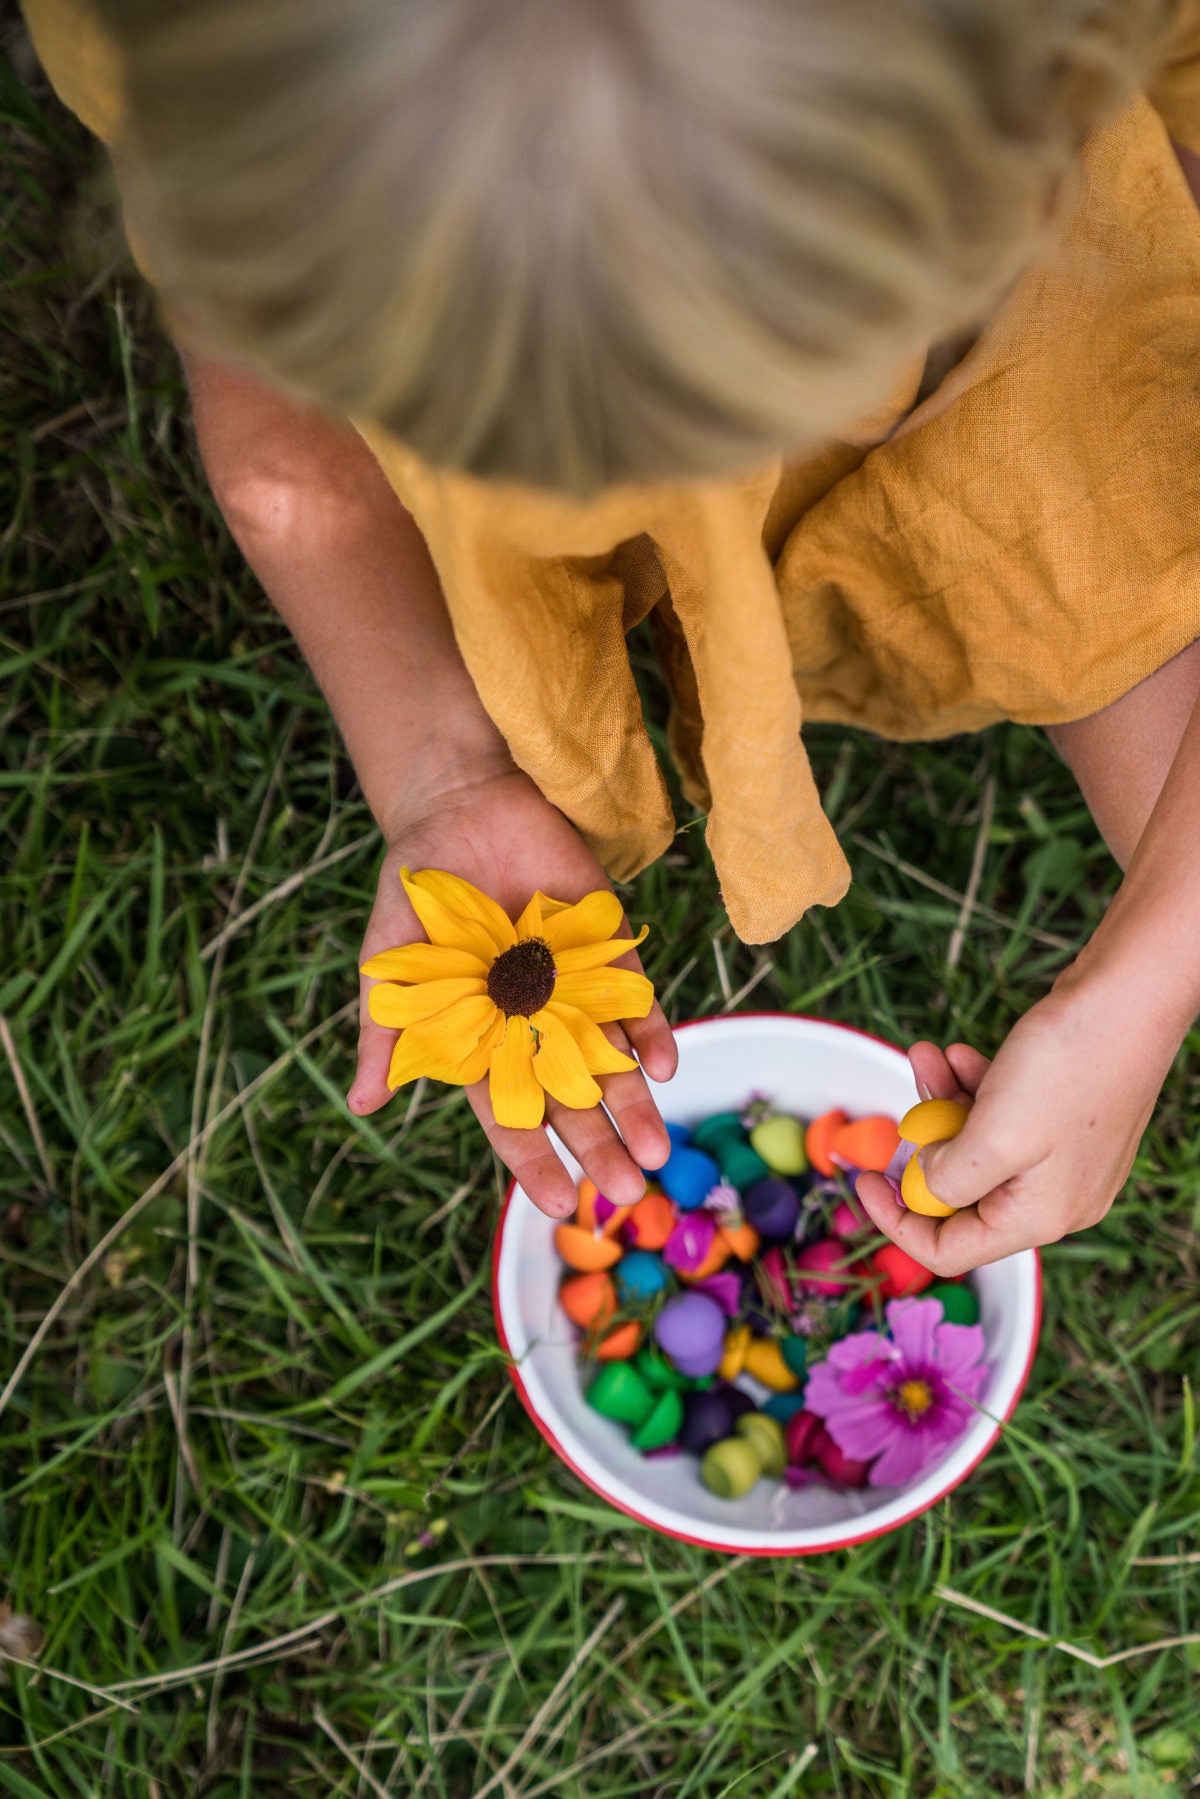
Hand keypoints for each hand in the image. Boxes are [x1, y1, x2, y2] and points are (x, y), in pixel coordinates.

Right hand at [347, 765, 676, 1216]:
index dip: (535, 1160)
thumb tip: (363, 1106)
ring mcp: (575, 988)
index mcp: (484, 1042)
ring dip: (636, 1105)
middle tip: (625, 1190)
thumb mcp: (391, 967)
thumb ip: (387, 1034)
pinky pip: (635, 997)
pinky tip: (664, 1064)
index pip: (511, 1113)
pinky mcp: (608, 947)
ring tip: (657, 1153)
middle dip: (598, 1145)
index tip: (560, 1203)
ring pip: (612, 1060)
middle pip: (572, 1099)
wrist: (461, 807)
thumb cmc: (417, 895)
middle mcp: (535, 1025)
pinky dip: (650, 1030)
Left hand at [854, 977, 1177, 1271]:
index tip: (863, 1177)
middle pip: (960, 1194)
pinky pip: (1000, 1116)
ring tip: (926, 1056)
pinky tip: (961, 1053)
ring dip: (942, 1102)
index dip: (896, 1220)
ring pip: (976, 1144)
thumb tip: (925, 1184)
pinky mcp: (1063, 1118)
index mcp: (1039, 1216)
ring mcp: (1061, 1157)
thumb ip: (948, 1178)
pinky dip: (972, 1087)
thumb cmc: (1069, 1067)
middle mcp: (1054, 1197)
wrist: (1130, 996)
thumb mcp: (993, 1136)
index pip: (949, 1249)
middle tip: (904, 1101)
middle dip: (923, 1144)